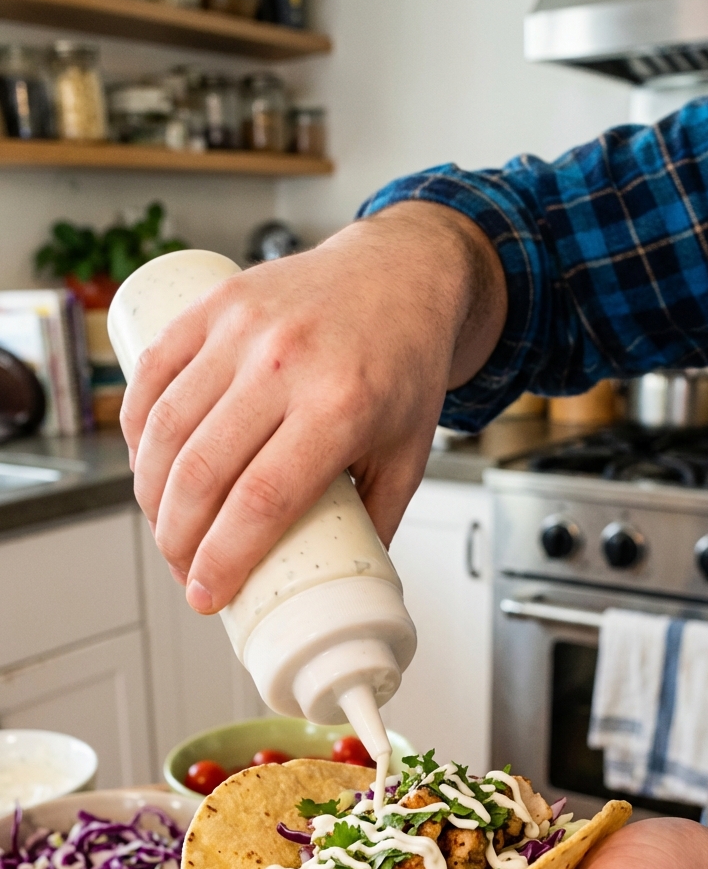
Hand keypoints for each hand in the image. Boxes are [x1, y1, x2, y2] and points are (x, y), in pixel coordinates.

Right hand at [120, 203, 505, 613]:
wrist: (400, 273)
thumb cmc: (405, 366)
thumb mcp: (409, 453)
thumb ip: (377, 519)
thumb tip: (340, 583)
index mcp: (342, 405)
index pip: (261, 500)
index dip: (222, 558)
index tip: (206, 596)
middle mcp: (287, 363)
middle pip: (203, 471)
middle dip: (178, 538)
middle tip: (183, 569)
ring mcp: (244, 328)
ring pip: (168, 426)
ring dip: (151, 492)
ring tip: (164, 529)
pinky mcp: (216, 305)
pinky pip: (153, 374)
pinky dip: (137, 429)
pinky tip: (146, 466)